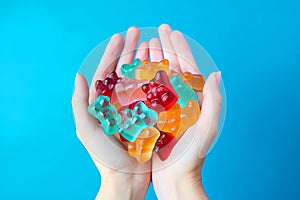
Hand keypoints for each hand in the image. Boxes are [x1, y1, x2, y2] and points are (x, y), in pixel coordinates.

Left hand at [72, 27, 150, 199]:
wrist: (127, 180)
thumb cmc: (105, 158)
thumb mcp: (87, 132)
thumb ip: (80, 105)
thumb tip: (79, 76)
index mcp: (103, 104)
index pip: (107, 72)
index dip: (113, 53)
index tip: (121, 37)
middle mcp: (119, 103)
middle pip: (124, 71)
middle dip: (131, 51)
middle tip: (138, 33)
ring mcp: (135, 108)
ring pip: (140, 79)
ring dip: (145, 61)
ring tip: (153, 44)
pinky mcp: (149, 116)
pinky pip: (153, 94)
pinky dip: (157, 80)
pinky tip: (164, 68)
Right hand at [150, 24, 221, 199]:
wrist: (176, 179)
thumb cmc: (192, 156)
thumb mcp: (206, 129)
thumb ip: (213, 101)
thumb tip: (216, 73)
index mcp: (193, 100)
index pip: (187, 68)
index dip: (180, 49)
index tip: (172, 33)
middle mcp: (179, 101)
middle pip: (171, 69)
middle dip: (165, 49)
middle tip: (156, 34)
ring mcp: (165, 109)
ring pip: (157, 79)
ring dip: (151, 61)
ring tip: (144, 46)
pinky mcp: (152, 118)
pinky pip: (146, 95)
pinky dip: (140, 81)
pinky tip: (133, 71)